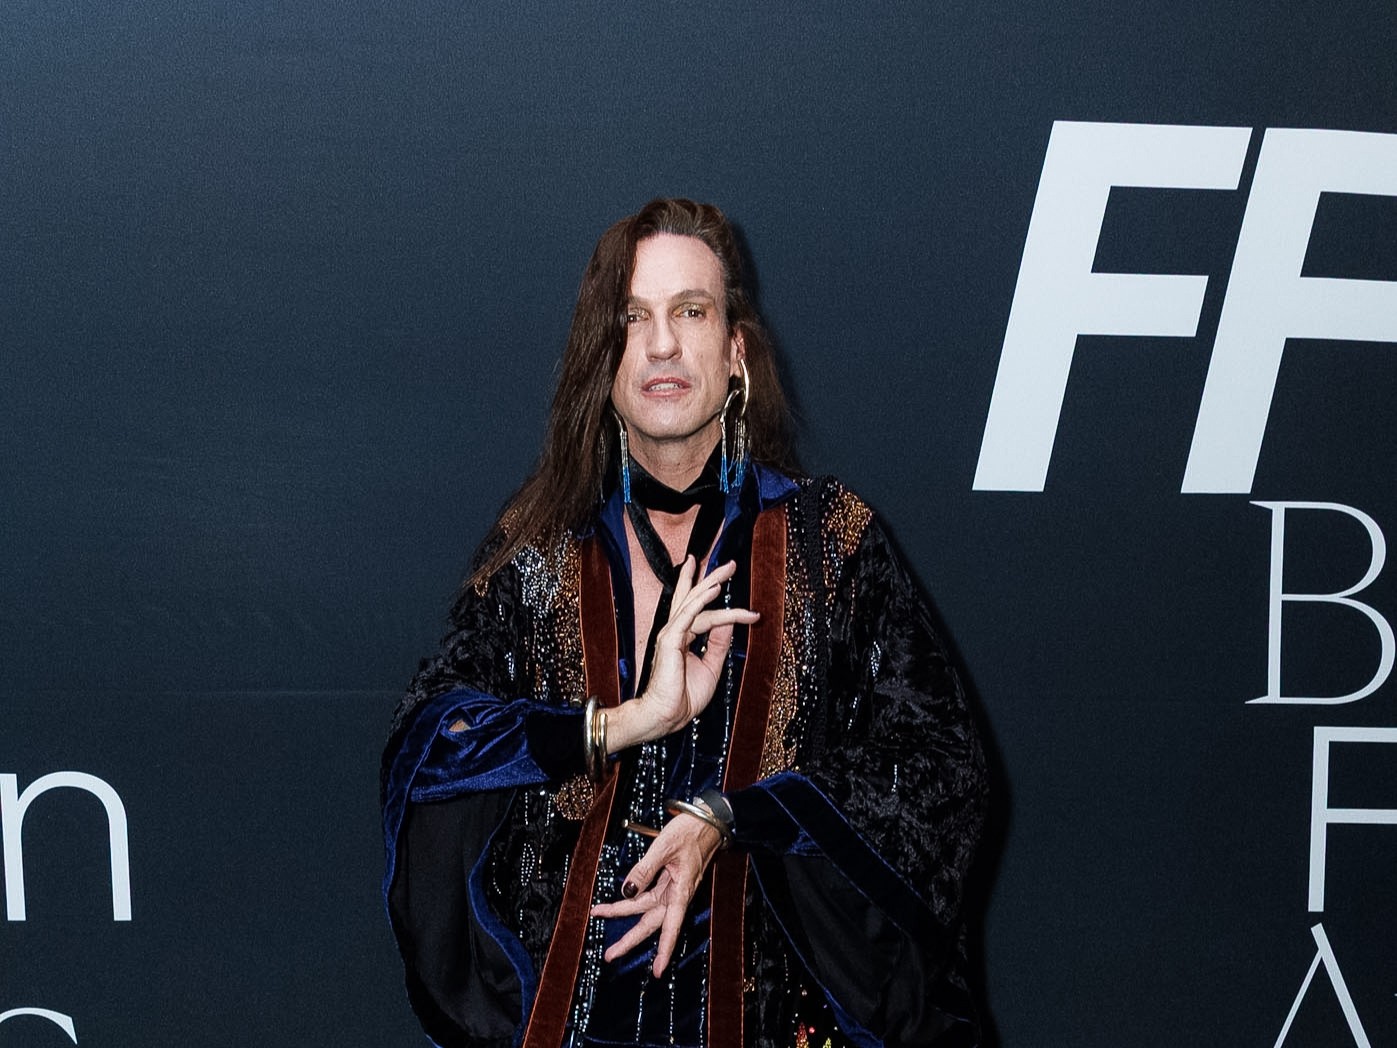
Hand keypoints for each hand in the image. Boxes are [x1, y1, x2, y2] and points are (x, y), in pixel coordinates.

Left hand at [590, 811, 724, 975]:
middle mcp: (676, 895)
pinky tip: (620, 903)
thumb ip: (644, 869)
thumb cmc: (691, 832)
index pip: (671, 928)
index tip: (657, 972)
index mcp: (681, 892)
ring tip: (601, 913)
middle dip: (630, 940)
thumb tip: (626, 890)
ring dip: (624, 914)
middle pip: (650, 923)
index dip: (664, 950)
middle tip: (610, 955)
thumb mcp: (664, 847)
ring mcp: (672, 888)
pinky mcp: (669, 880)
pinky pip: (649, 895)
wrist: (707, 820)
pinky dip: (633, 900)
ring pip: (645, 908)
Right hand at [608, 557, 758, 749]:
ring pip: (694, 602)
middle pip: (694, 597)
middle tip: (728, 564)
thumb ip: (719, 643)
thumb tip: (731, 623)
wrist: (667, 714)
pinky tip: (715, 590)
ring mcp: (671, 633)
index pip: (703, 613)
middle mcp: (675, 630)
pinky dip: (702, 601)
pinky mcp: (670, 639)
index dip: (726, 609)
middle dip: (711, 578)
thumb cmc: (684, 696)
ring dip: (710, 584)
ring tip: (726, 571)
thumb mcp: (711, 666)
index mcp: (683, 637)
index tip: (751, 612)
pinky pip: (688, 615)